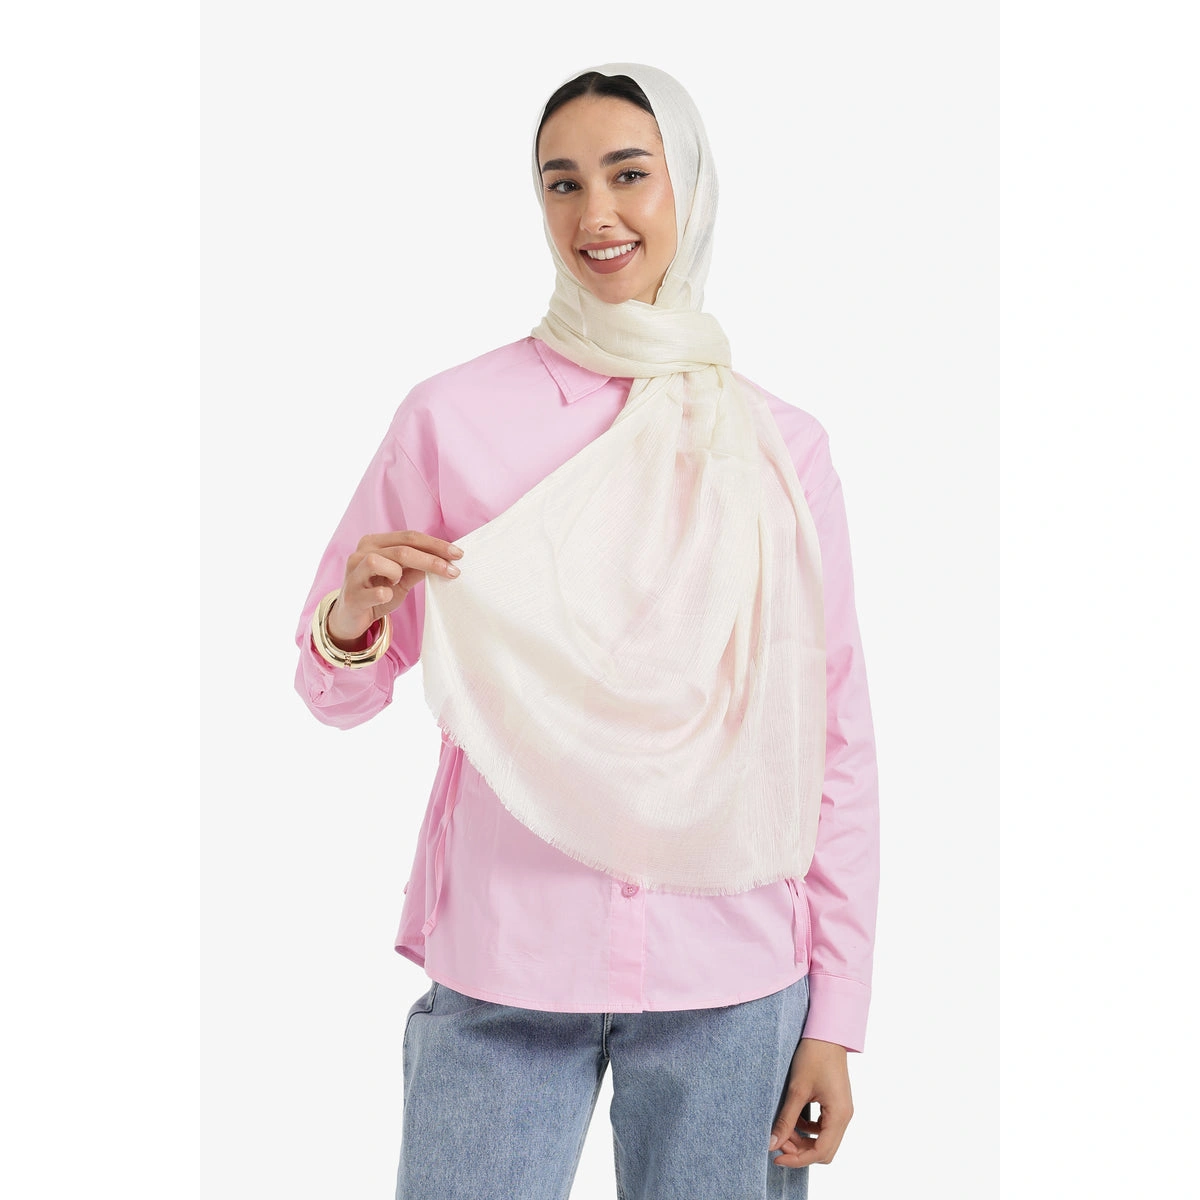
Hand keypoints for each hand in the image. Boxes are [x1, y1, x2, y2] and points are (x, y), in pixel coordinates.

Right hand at [327, 530, 463, 646]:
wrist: (351, 618)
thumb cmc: (377, 592)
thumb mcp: (401, 579)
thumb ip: (417, 567)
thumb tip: (445, 560)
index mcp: (374, 543)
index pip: (409, 537)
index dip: (435, 544)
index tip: (458, 554)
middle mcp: (361, 553)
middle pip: (401, 549)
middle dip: (430, 559)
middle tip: (453, 570)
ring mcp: (353, 573)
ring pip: (379, 561)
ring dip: (397, 573)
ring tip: (396, 583)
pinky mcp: (352, 595)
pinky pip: (374, 591)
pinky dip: (384, 593)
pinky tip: (386, 596)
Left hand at [768, 1036, 853, 1168]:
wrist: (826, 1032)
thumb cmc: (813, 1055)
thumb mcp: (797, 1089)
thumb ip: (786, 1119)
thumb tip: (772, 1144)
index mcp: (839, 1115)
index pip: (821, 1152)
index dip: (798, 1160)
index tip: (776, 1157)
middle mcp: (845, 1116)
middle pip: (824, 1150)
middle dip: (800, 1150)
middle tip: (778, 1140)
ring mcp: (842, 1110)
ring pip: (823, 1140)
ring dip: (803, 1140)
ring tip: (783, 1128)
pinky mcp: (836, 1104)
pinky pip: (823, 1127)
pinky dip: (808, 1129)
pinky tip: (793, 1119)